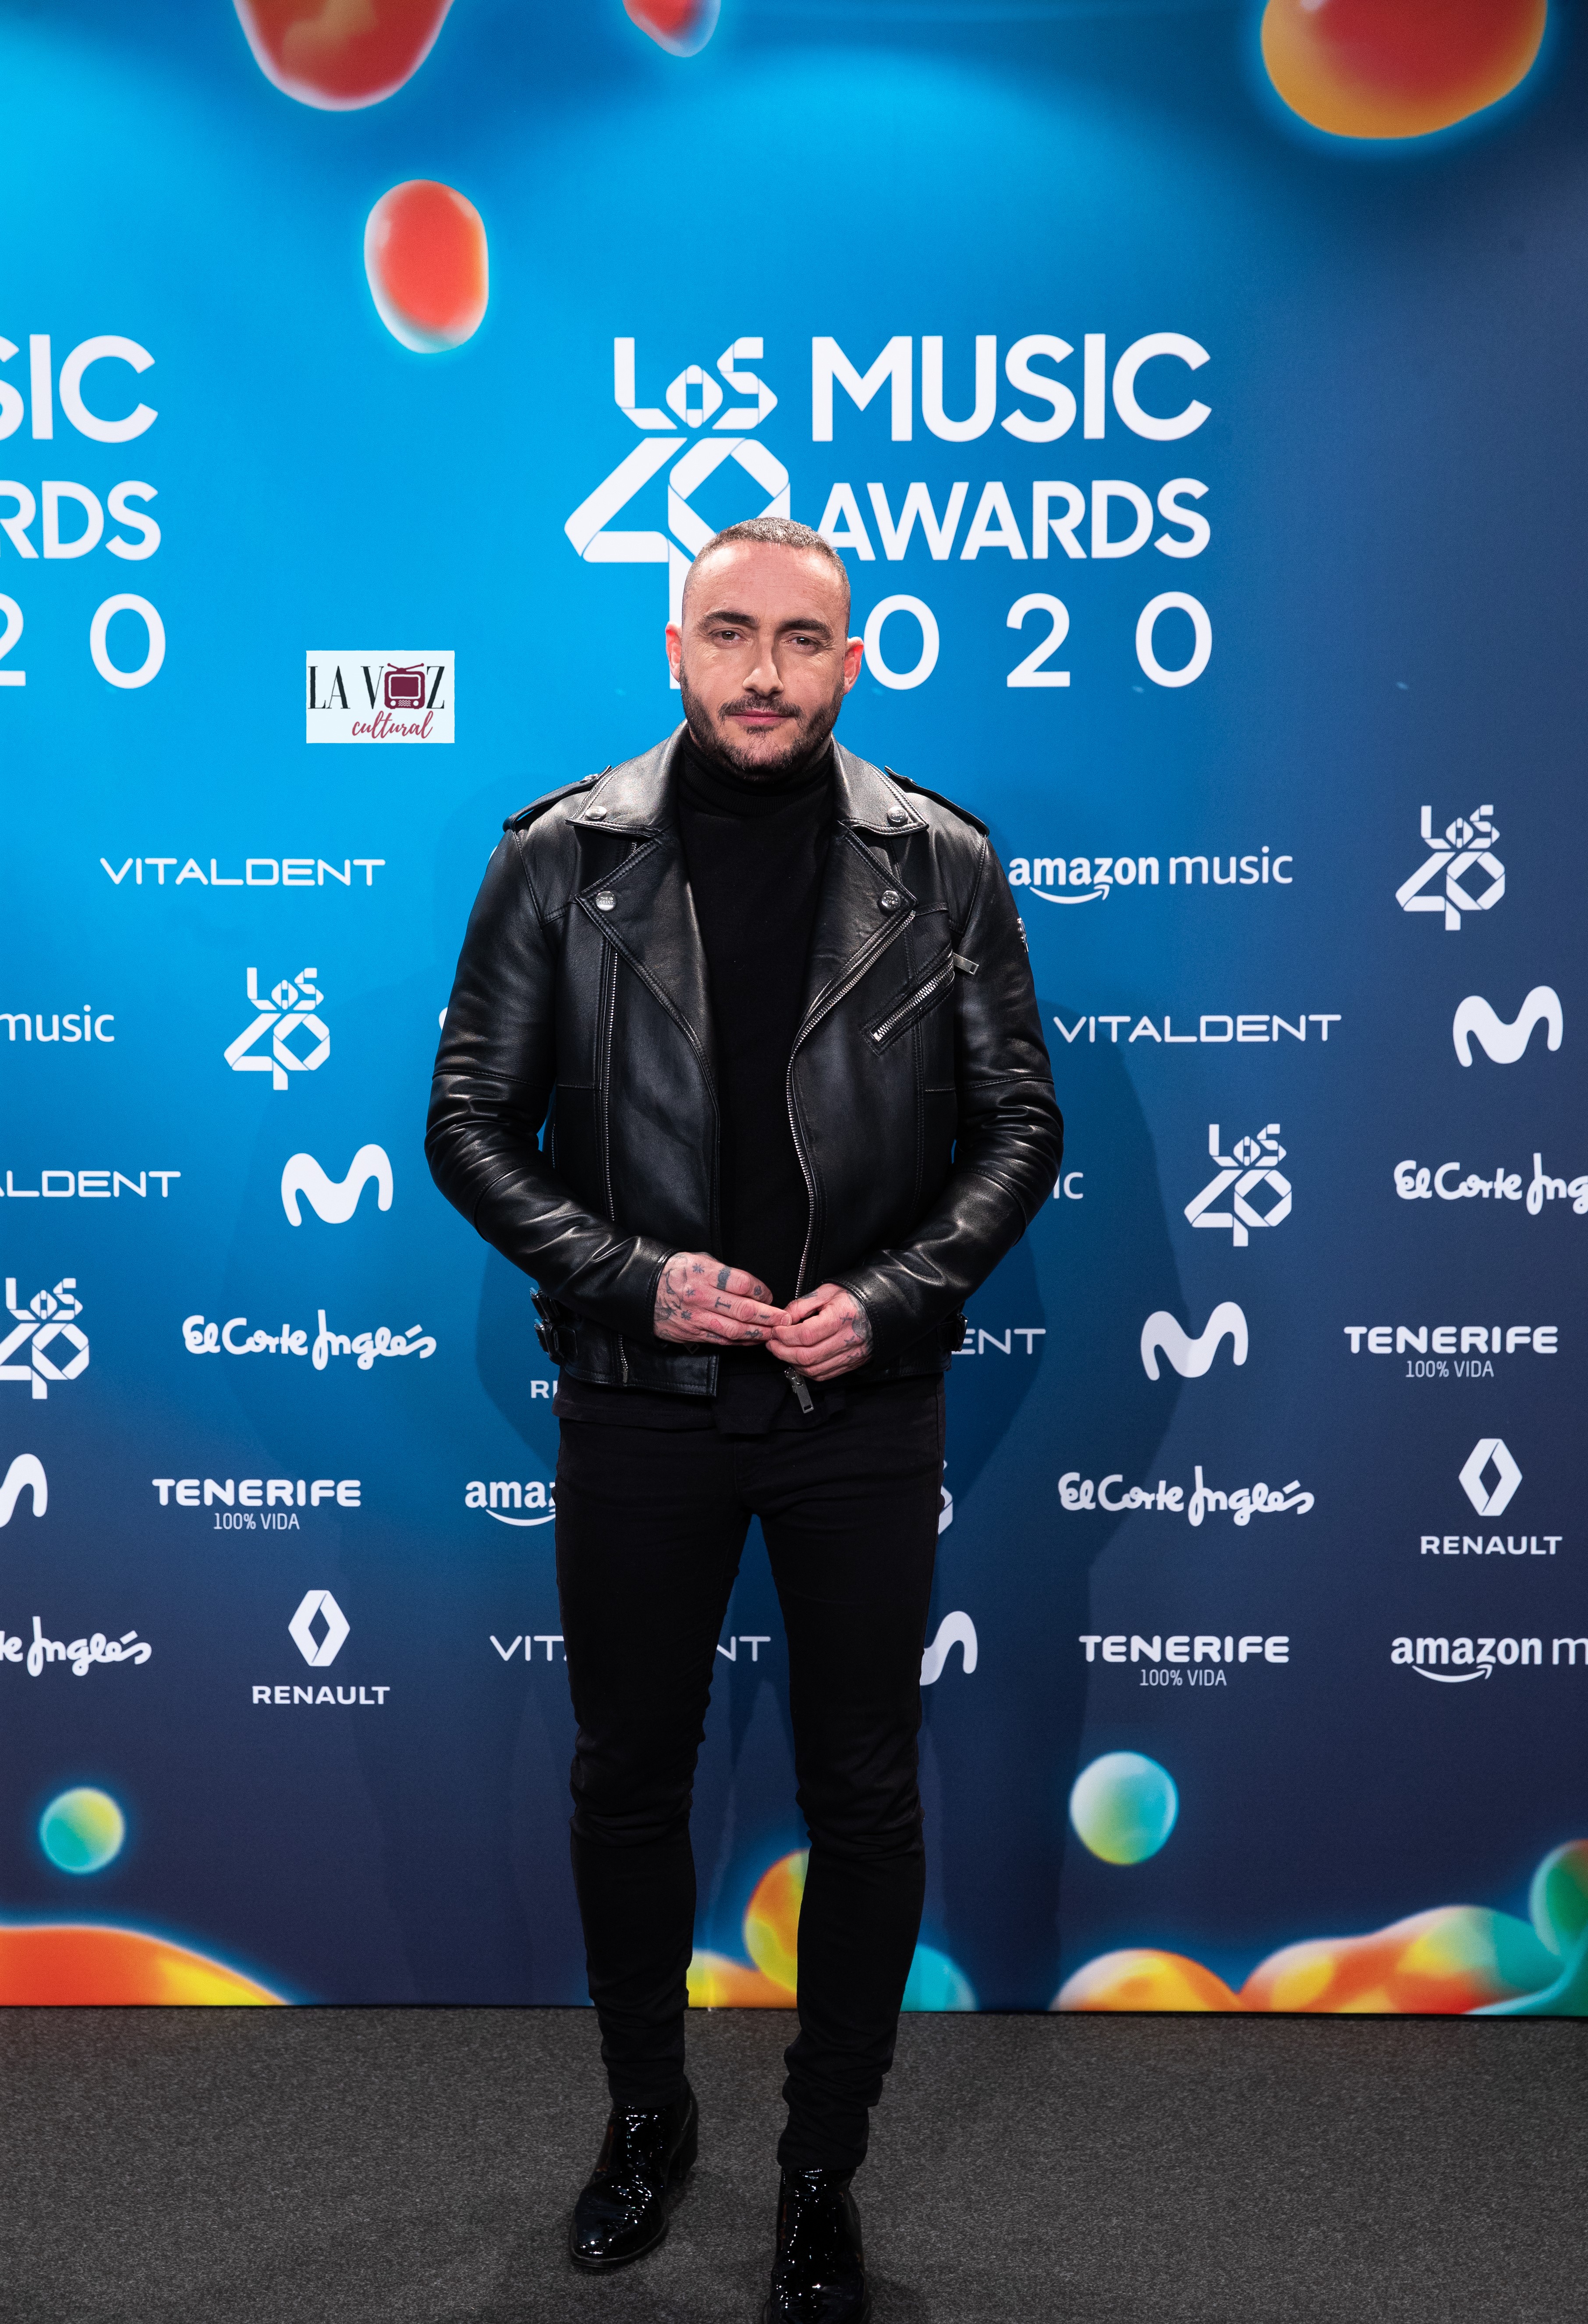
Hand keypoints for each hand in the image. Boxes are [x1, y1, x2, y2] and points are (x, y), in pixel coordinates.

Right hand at [654, 1252, 787, 1346]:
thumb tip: (750, 1286)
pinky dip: (741, 1342)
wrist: (639, 1290)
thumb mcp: (696, 1259)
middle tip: (785, 1319)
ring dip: (759, 1333)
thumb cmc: (671, 1271)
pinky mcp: (692, 1333)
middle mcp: (701, 1297)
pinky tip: (754, 1339)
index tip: (770, 1295)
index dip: (762, 1291)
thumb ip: (723, 1272)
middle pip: (744, 1310)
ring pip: (736, 1330)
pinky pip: (722, 1340)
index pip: (742, 1284)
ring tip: (775, 1332)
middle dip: (769, 1316)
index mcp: (703, 1274)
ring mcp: (696, 1318)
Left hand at [766, 1283, 872, 1381]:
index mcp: (842, 1317)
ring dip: (792, 1363)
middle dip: (783, 1351)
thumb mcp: (826, 1291)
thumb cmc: (855, 1296)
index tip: (776, 1330)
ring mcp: (852, 1354)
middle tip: (772, 1343)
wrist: (883, 1307)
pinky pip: (824, 1375)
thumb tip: (783, 1319)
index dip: (785, 1335)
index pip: (806, 1334)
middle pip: (807, 1356)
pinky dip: (807, 1371)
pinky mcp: (852, 1363)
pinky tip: (798, 1360)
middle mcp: (849, 1339)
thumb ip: (802, 1305)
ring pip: (814, 1369)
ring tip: (782, 1351)